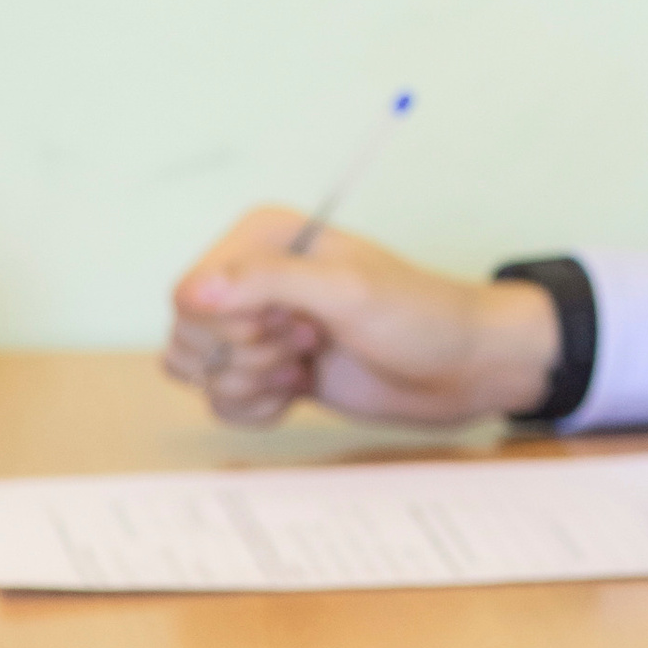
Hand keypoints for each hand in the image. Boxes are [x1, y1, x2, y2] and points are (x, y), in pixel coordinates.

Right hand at [164, 211, 560, 428]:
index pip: (187, 293)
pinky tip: (298, 393)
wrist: (462, 368)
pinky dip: (255, 409)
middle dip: (246, 357)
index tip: (293, 323)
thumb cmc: (420, 317)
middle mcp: (249, 278)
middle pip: (185, 335)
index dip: (230, 326)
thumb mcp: (348, 291)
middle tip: (308, 342)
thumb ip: (266, 283)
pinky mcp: (267, 371)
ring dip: (249, 384)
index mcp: (261, 238)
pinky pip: (217, 402)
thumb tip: (190, 293)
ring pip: (195, 370)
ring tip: (304, 366)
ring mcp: (257, 326)